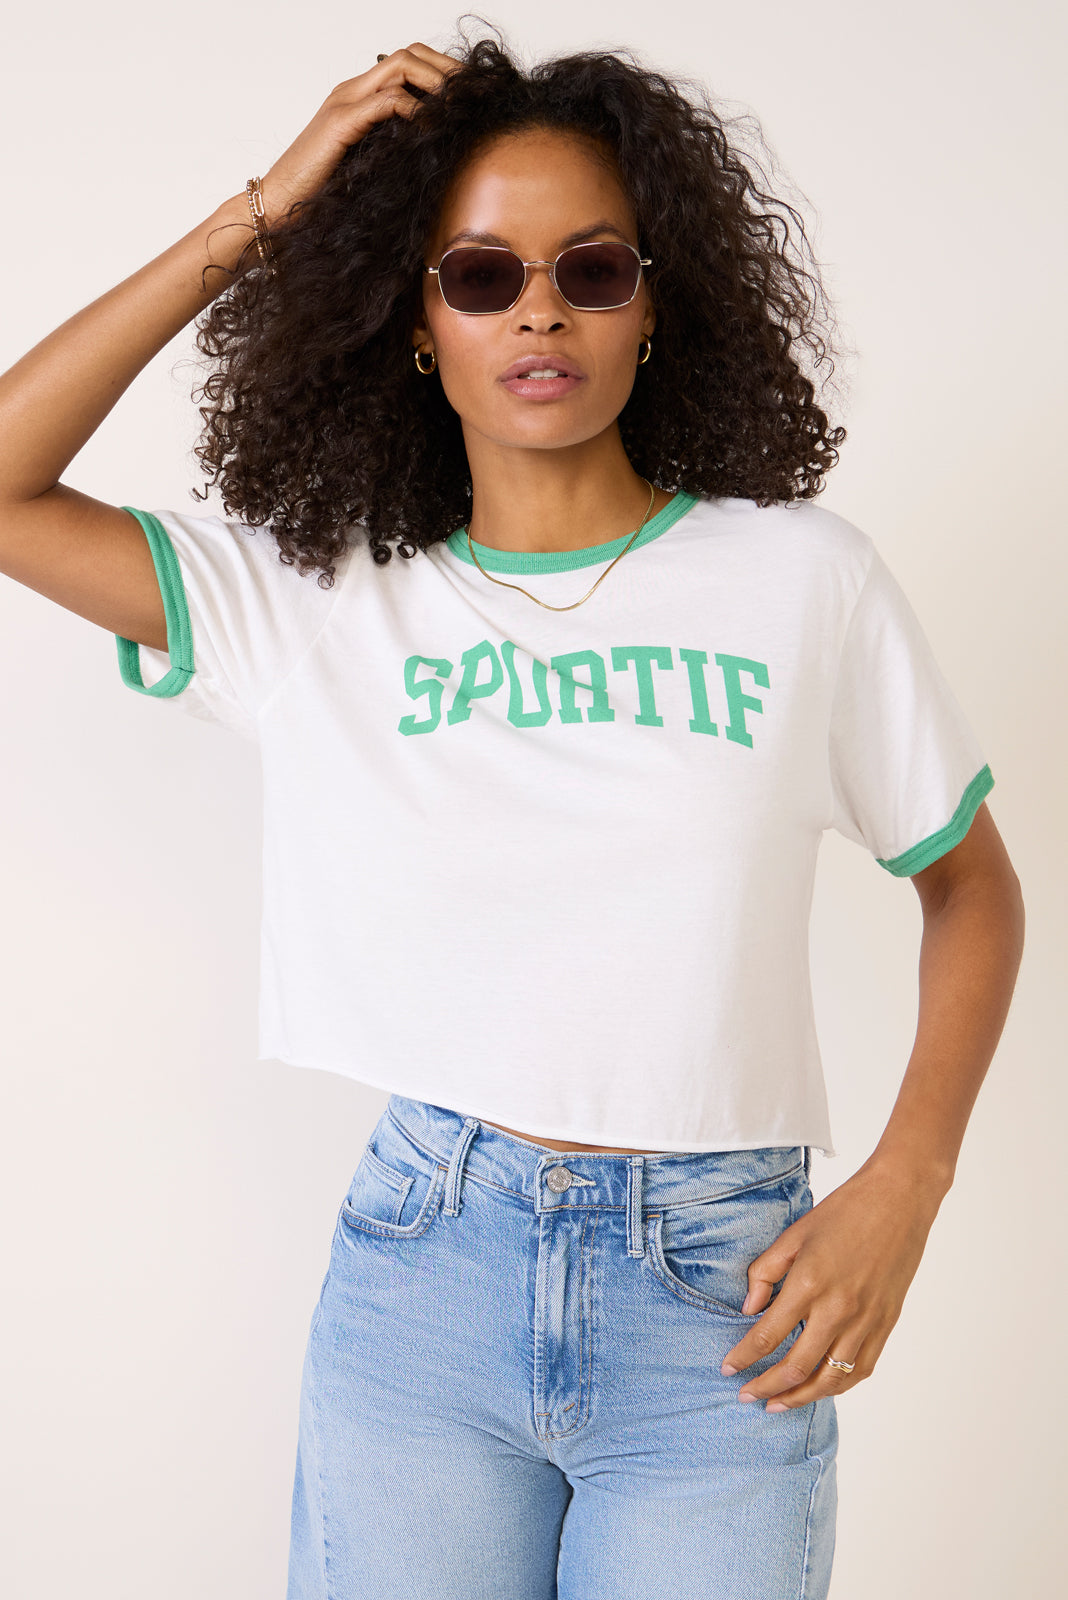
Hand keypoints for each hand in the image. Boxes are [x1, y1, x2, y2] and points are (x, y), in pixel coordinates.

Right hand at [259, 44, 463, 222]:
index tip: (470, 97)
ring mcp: (344, 102)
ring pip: (401, 67)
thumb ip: (391, 150)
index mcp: (358, 98)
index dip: (442, 72)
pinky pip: (386, 101)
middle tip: (473, 96)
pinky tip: (430, 128)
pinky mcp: (340, 123)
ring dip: (436, 82)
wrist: (277, 206)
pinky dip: (414, 109)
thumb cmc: (319, 194)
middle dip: (447, 69)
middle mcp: (352, 91)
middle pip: (409, 55)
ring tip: (458, 107)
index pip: (408, 63)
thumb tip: (431, 154)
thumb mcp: (368, 167)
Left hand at [719, 1159, 946, 1411]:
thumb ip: (765, 1273)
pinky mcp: (885, 1325)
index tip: (728, 1369)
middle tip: (746, 1396)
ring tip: (777, 1403)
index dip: (744, 1357)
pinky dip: (837, 1386)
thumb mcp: (793, 1234)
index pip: (767, 1336)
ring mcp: (865, 1322)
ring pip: (829, 1379)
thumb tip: (749, 1310)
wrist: (898, 1201)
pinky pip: (860, 1370)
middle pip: (796, 1367)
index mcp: (809, 1284)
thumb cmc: (843, 1212)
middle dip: (766, 1386)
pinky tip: (820, 1389)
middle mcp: (838, 1310)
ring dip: (800, 1397)